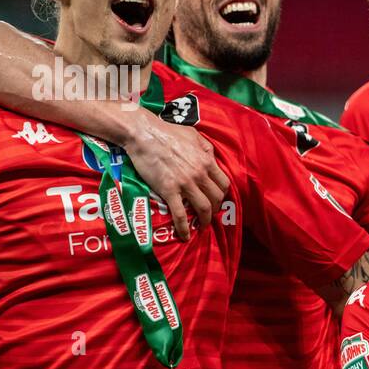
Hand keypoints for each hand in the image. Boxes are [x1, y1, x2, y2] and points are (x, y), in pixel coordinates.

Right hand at [121, 105, 229, 240]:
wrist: (143, 133)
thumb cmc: (167, 132)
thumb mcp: (193, 134)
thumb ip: (205, 148)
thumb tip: (211, 158)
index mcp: (207, 161)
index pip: (224, 184)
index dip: (222, 194)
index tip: (218, 199)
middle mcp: (200, 174)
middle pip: (217, 198)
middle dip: (216, 208)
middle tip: (210, 213)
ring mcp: (185, 183)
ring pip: (204, 208)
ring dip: (205, 220)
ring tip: (202, 226)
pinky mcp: (169, 190)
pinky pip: (180, 214)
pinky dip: (184, 228)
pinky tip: (185, 236)